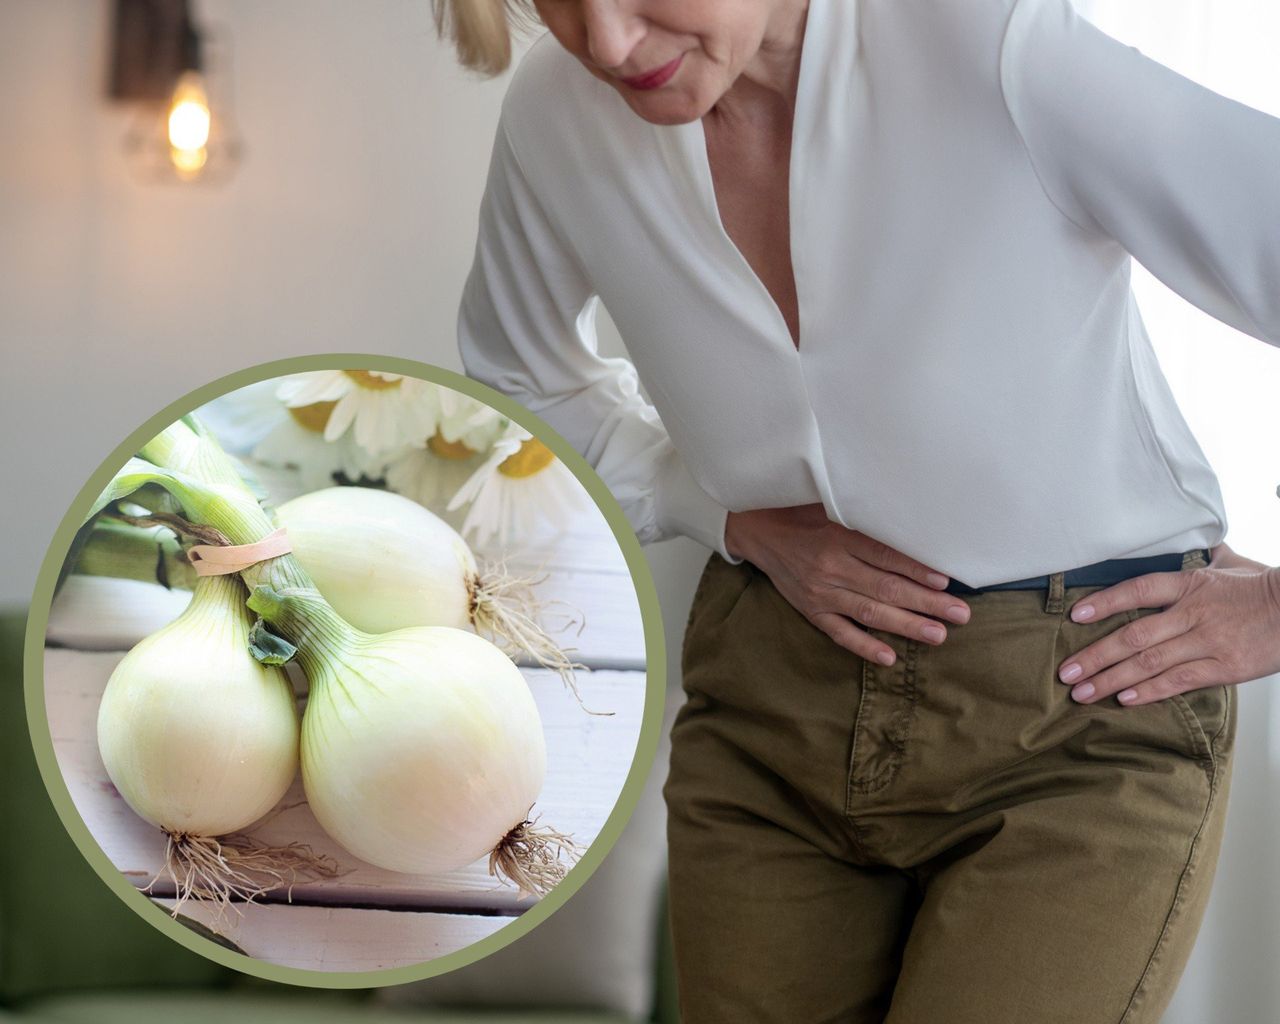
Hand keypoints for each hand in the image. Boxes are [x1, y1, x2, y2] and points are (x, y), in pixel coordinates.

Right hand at [724, 505, 970, 665]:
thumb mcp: (831, 504)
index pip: (885, 556)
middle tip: (960, 614)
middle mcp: (832, 567)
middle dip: (926, 603)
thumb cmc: (802, 514)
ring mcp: (821, 593)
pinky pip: (840, 633)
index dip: (916, 569)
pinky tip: (889, 656)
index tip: (945, 580)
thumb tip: (910, 517)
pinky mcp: (812, 611)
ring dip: (906, 625)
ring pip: (869, 613)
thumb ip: (866, 514)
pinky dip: (864, 646)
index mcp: (839, 537)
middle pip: (886, 588)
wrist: (758, 532)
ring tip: (938, 635)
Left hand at [1056, 554, 1279, 705]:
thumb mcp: (1229, 565)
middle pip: (1134, 635)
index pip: (1138, 590)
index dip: (1104, 602)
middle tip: (1065, 672)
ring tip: (1082, 692)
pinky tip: (1125, 699)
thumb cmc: (1263, 587)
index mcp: (1190, 584)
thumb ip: (1199, 558)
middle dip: (1094, 656)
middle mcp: (1193, 613)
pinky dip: (1150, 691)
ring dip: (1111, 679)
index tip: (1074, 616)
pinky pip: (1180, 681)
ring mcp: (1208, 641)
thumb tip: (1186, 540)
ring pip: (1150, 662)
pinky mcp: (1225, 667)